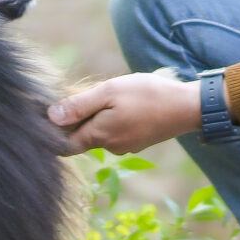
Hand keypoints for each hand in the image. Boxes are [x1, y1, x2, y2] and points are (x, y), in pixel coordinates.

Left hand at [47, 73, 202, 154]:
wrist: (188, 107)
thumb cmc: (148, 96)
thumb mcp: (110, 92)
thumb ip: (79, 105)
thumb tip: (51, 117)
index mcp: (99, 136)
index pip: (64, 145)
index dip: (55, 131)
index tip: (55, 111)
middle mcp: (110, 147)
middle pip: (82, 137)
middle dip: (79, 119)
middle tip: (87, 93)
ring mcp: (126, 146)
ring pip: (101, 133)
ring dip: (99, 117)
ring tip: (111, 95)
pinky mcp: (138, 141)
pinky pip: (117, 132)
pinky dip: (114, 119)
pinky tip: (126, 103)